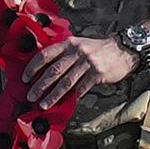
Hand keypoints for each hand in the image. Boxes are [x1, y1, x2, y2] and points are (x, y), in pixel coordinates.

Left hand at [21, 31, 138, 109]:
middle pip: (54, 71)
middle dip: (40, 85)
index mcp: (69, 44)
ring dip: (53, 95)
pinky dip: (72, 97)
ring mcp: (87, 63)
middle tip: (31, 96)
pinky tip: (66, 104)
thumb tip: (46, 70)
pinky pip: (81, 88)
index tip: (25, 77)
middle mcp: (77, 52)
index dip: (33, 67)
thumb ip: (65, 54)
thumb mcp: (80, 44)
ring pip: (66, 82)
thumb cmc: (99, 49)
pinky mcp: (97, 74)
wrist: (123, 50)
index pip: (46, 55)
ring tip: (44, 104)